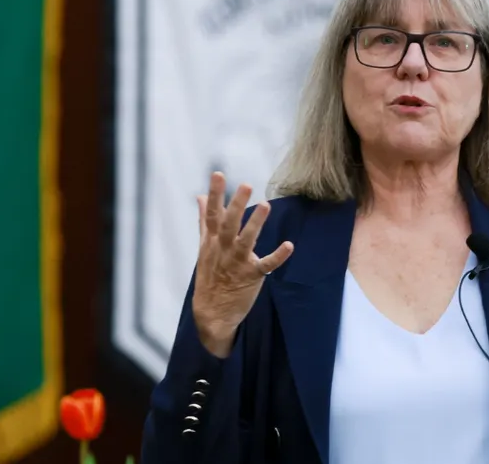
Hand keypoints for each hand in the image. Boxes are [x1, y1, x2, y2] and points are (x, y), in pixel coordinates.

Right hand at [191, 172, 293, 357]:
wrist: (212, 313)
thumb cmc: (210, 275)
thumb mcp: (204, 246)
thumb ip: (204, 220)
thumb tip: (200, 197)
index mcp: (212, 240)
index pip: (212, 214)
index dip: (215, 194)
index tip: (218, 174)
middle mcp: (223, 249)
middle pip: (229, 224)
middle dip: (236, 205)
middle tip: (246, 185)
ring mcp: (237, 263)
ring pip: (245, 241)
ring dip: (255, 224)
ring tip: (265, 205)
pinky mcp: (252, 276)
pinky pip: (266, 265)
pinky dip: (277, 256)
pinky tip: (289, 246)